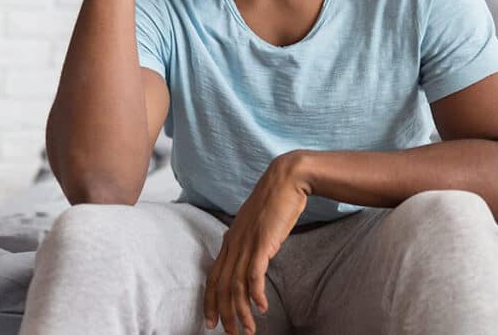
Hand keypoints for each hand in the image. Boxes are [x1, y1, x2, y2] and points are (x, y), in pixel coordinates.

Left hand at [204, 152, 310, 334]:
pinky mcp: (263, 242)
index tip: (211, 321)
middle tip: (231, 333)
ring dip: (242, 311)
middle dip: (225, 314)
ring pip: (237, 286)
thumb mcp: (256, 222)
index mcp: (230, 239)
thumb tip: (251, 252)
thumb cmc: (276, 199)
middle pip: (222, 287)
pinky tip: (262, 307)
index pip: (213, 276)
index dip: (210, 301)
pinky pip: (255, 275)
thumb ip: (250, 238)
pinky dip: (256, 294)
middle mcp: (233, 243)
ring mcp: (247, 243)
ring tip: (249, 329)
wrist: (287, 178)